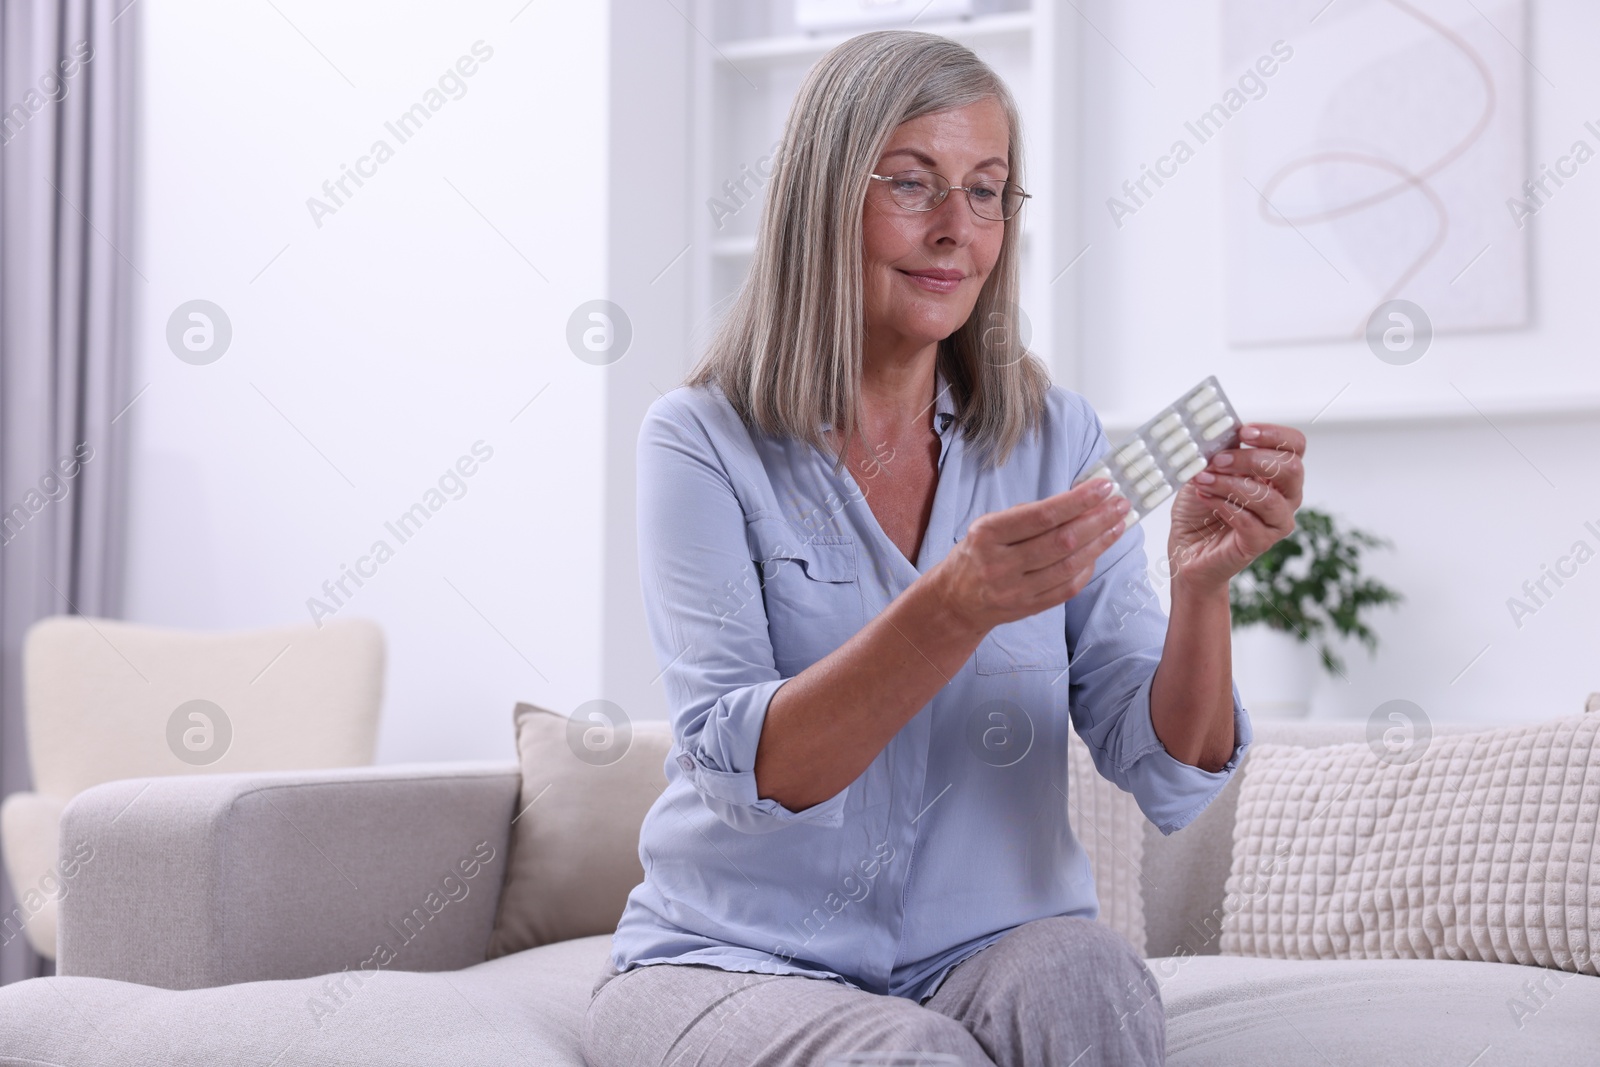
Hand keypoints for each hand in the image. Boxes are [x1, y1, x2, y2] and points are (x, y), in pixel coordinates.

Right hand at [932, 479, 1131, 634]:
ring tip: (1118, 523)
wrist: (954, 601)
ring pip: (1069, 565)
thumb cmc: (976, 554)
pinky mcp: (1028, 608)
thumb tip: (1076, 499)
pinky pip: (1067, 588)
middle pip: (1061, 541)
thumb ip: (1028, 516)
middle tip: (1121, 503)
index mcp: (988, 535)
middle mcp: (1001, 564)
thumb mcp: (987, 526)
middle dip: (1097, 519)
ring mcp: (1015, 590)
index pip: (1041, 516)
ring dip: (1100, 542)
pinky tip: (1099, 550)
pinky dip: (1087, 567)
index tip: (1103, 486)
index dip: (1077, 501)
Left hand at [1168, 423, 1305, 591]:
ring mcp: (1276, 521)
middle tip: (1219, 460)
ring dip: (1231, 485)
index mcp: (1277, 472)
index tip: (1244, 431)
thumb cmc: (1200, 507)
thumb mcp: (1204, 471)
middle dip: (1252, 460)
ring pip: (1269, 498)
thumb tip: (1217, 432)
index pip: (1295, 445)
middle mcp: (1285, 496)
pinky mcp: (1261, 542)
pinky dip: (1223, 506)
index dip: (1274, 434)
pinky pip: (1249, 522)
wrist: (1186, 548)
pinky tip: (1205, 498)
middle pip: (1291, 469)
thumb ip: (1216, 452)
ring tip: (1203, 480)